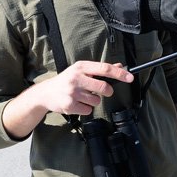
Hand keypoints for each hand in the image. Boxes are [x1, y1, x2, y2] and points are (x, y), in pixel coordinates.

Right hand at [2, 61, 132, 138]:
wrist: (46, 93)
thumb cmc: (67, 80)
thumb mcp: (81, 70)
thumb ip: (100, 69)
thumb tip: (120, 67)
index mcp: (81, 67)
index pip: (104, 68)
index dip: (119, 73)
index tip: (130, 77)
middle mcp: (76, 78)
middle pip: (103, 87)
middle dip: (108, 91)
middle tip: (104, 91)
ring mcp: (72, 92)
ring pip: (96, 100)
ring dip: (94, 100)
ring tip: (83, 96)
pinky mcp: (69, 105)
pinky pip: (88, 109)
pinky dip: (86, 108)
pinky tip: (77, 103)